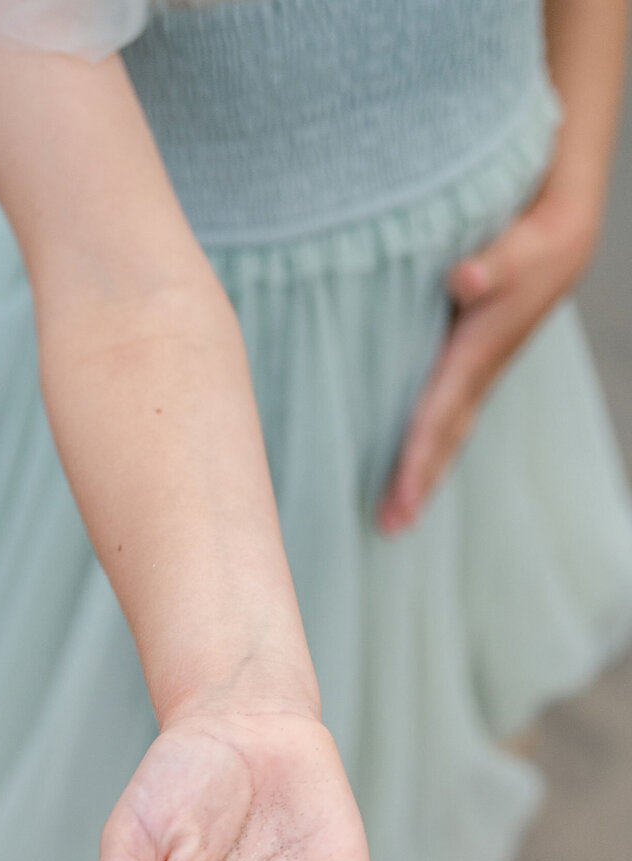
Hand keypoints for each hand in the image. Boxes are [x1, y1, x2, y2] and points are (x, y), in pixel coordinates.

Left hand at [377, 184, 599, 532]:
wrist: (559, 246)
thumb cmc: (531, 245)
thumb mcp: (514, 247)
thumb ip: (488, 264)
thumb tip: (464, 278)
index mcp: (475, 355)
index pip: (438, 415)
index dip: (418, 458)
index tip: (401, 499)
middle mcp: (475, 376)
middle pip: (442, 440)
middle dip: (417, 485)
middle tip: (389, 528)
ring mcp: (474, 378)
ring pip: (445, 436)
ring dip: (421, 477)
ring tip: (394, 519)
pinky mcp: (469, 371)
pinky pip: (444, 421)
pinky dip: (427, 452)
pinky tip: (407, 473)